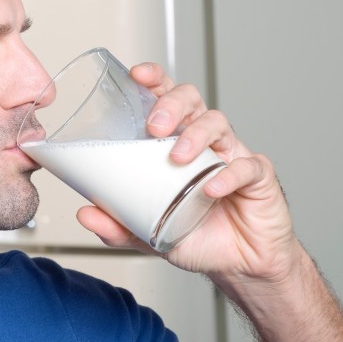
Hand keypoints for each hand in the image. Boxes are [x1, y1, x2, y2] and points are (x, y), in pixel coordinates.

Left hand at [74, 62, 305, 294]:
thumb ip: (118, 224)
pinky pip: (248, 166)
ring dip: (195, 135)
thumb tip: (84, 214)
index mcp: (176, 143)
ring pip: (218, 123)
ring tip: (176, 158)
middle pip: (192, 100)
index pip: (165, 98)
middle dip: (171, 104)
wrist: (237, 266)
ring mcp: (232, 156)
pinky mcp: (258, 178)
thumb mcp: (148, 232)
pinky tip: (212, 189)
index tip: (137, 75)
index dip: (154, 80)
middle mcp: (204, 142)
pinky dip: (229, 174)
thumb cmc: (196, 235)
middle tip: (154, 126)